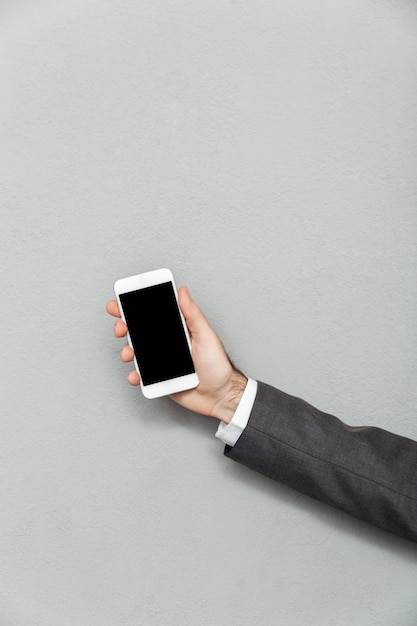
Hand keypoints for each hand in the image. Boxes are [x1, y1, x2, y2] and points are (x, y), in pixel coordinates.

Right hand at [106, 286, 246, 422]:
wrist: (219, 395)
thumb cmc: (217, 365)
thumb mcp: (206, 336)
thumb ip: (192, 315)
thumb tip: (183, 292)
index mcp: (176, 328)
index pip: (153, 313)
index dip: (134, 306)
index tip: (120, 302)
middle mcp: (165, 342)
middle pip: (138, 330)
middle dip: (123, 326)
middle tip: (121, 327)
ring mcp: (160, 360)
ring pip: (135, 352)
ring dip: (127, 351)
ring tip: (129, 354)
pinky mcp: (158, 378)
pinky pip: (141, 375)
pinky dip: (134, 375)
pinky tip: (135, 375)